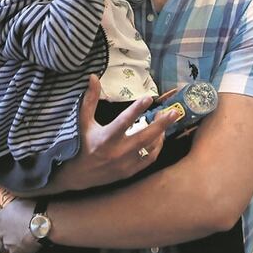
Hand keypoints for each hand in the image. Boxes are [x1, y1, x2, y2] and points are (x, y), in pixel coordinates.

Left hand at [0, 198, 39, 252]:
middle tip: (17, 235)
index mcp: (0, 219)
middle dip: (6, 240)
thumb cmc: (36, 209)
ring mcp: (8, 243)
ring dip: (14, 246)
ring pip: (7, 249)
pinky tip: (29, 247)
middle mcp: (1, 232)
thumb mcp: (20, 202)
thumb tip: (14, 209)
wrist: (43, 222)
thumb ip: (12, 209)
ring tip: (25, 240)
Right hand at [54, 75, 176, 190]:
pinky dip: (156, 148)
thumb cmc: (81, 144)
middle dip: (162, 124)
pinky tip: (160, 137)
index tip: (149, 98)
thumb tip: (93, 77)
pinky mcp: (129, 172)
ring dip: (161, 134)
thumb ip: (90, 99)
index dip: (137, 109)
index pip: (124, 121)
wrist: (77, 175)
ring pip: (149, 148)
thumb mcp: (83, 121)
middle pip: (145, 136)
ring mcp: (125, 164)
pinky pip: (148, 159)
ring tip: (167, 121)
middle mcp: (117, 152)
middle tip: (174, 111)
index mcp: (105, 138)